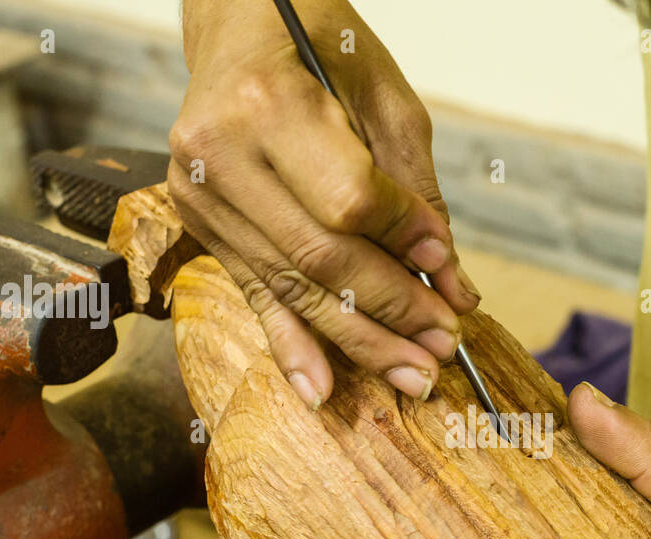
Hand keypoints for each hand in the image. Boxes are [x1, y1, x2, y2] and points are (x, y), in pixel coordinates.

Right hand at [170, 0, 476, 409]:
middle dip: (391, 311)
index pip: (349, 202)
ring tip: (411, 375)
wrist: (240, 22)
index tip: (450, 276)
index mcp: (266, 103)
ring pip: (293, 286)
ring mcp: (201, 194)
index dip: (405, 245)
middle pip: (320, 258)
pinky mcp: (200, 223)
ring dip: (357, 339)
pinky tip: (319, 390)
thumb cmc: (319, 43)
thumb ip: (417, 192)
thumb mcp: (385, 98)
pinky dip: (291, 344)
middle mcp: (219, 154)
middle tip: (442, 348)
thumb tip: (450, 280)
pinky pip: (254, 294)